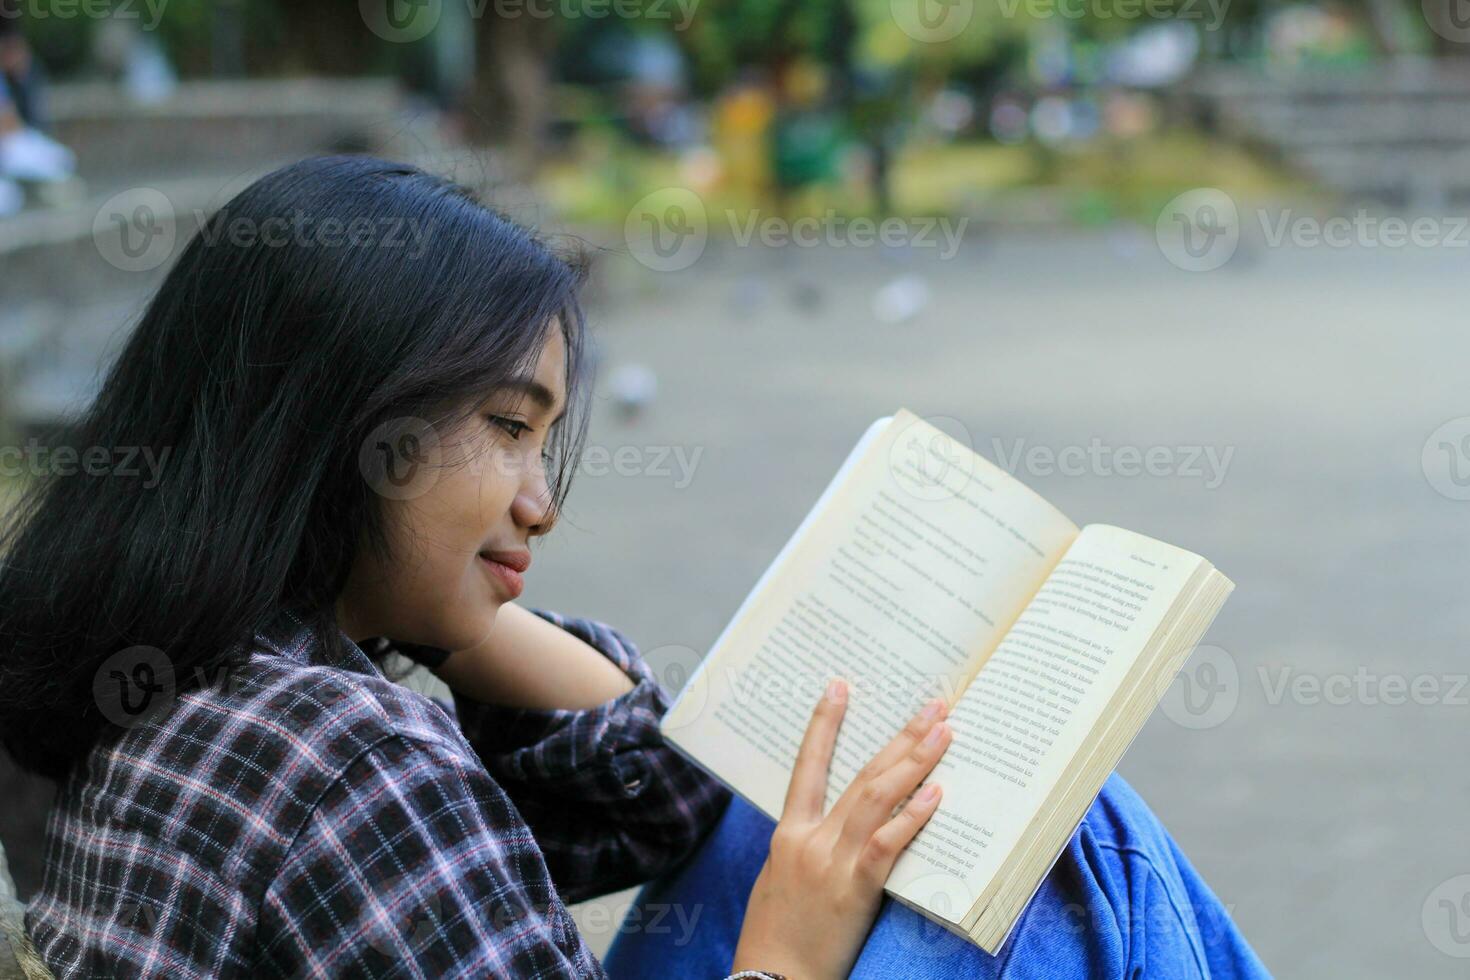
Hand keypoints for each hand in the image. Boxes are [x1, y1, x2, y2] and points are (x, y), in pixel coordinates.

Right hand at [731, 679, 951, 978]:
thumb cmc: (776, 937)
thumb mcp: (780, 881)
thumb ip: (807, 848)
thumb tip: (836, 825)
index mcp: (789, 835)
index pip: (807, 766)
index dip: (824, 725)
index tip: (841, 687)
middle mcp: (810, 839)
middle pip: (861, 774)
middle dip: (899, 736)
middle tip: (933, 705)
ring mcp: (832, 862)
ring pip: (877, 797)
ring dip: (915, 761)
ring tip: (944, 733)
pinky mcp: (854, 890)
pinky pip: (888, 844)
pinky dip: (913, 816)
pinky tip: (936, 793)